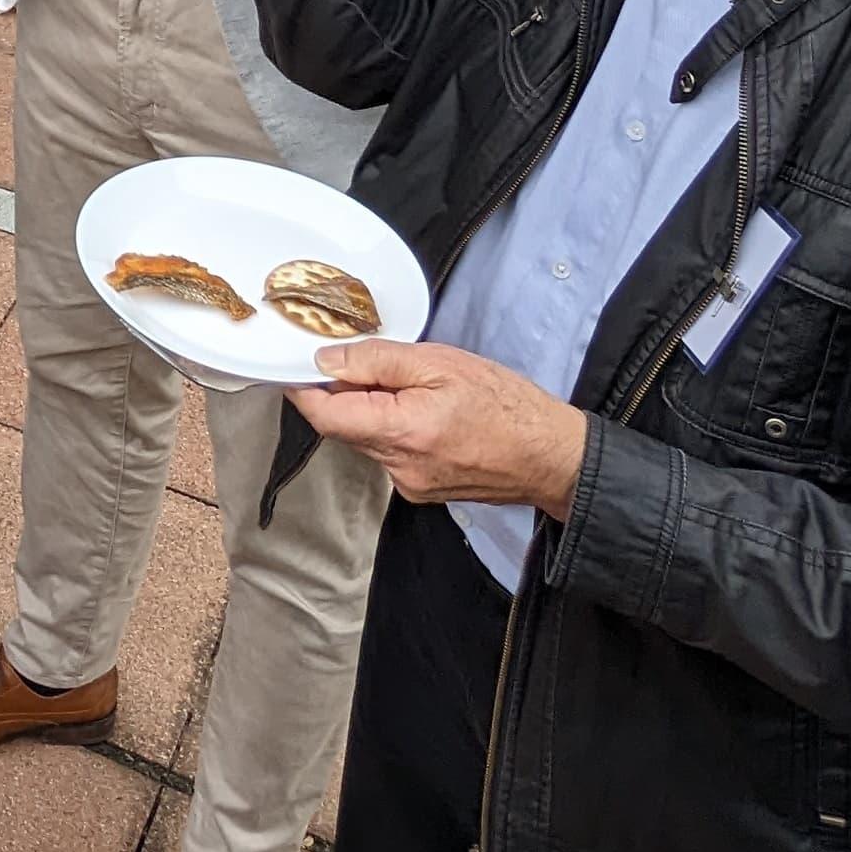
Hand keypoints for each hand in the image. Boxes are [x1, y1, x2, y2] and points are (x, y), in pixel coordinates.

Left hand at [293, 338, 588, 518]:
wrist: (552, 457)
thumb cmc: (507, 406)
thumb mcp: (441, 363)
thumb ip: (377, 361)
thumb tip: (326, 361)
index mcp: (400, 431)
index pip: (324, 415)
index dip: (304, 388)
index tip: (297, 366)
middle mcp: (397, 467)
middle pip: (343, 426)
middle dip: (348, 393)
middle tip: (376, 364)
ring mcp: (408, 484)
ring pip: (367, 440)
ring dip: (374, 411)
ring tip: (416, 388)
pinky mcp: (420, 491)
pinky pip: (389, 454)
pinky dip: (395, 430)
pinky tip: (428, 414)